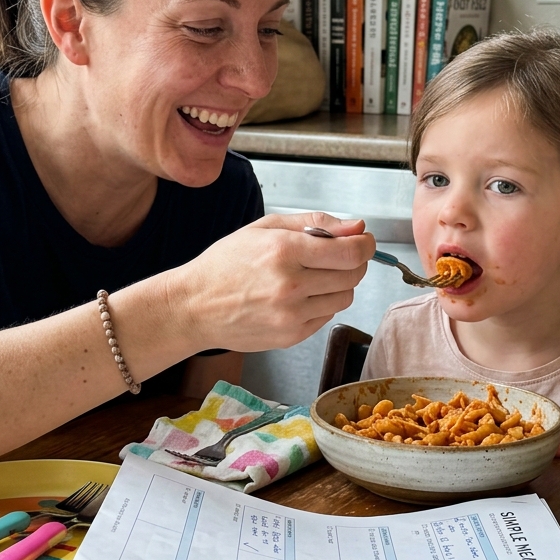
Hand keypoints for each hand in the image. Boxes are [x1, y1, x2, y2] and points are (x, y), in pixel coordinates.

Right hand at [173, 212, 374, 353]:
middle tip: (337, 256)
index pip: (351, 251)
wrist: (195, 306)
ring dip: (337, 285)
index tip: (363, 241)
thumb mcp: (266, 227)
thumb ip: (316, 223)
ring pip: (345, 298)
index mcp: (285, 251)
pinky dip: (321, 304)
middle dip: (353, 262)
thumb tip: (356, 226)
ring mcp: (292, 315)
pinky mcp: (291, 336)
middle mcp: (291, 285)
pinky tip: (297, 296)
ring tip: (311, 277)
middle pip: (353, 275)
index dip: (365, 245)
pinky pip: (327, 316)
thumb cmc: (226, 264)